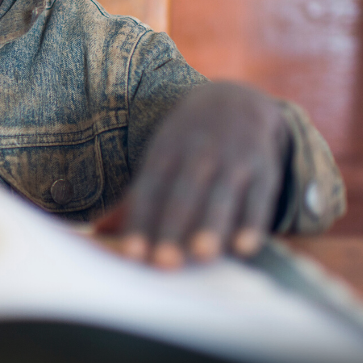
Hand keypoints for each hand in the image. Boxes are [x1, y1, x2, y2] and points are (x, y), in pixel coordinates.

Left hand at [94, 82, 288, 268]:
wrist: (236, 99)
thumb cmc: (188, 143)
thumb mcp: (161, 158)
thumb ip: (136, 199)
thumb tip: (98, 231)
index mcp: (165, 151)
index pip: (149, 189)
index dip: (140, 221)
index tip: (132, 254)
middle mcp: (198, 153)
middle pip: (183, 192)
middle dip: (173, 227)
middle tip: (165, 263)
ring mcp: (233, 159)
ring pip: (221, 195)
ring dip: (212, 225)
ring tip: (203, 255)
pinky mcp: (264, 169)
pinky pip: (258, 198)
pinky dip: (252, 222)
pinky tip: (245, 248)